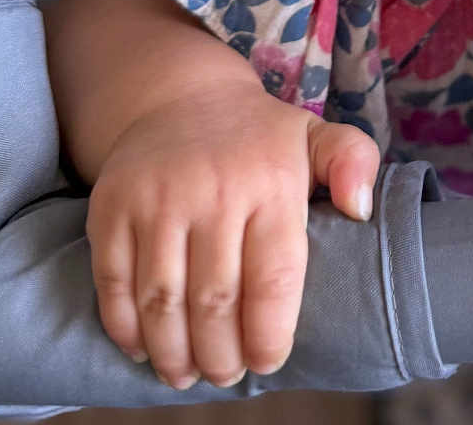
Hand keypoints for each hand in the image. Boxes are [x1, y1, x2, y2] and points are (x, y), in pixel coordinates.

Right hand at [85, 82, 379, 389]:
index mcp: (271, 181)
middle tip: (226, 375)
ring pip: (162, 301)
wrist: (181, 96)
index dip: (269, 335)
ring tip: (187, 374)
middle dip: (221, 356)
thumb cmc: (259, 137)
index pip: (273, 279)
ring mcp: (157, 199)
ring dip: (173, 353)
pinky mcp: (112, 207)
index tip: (267, 360)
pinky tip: (143, 348)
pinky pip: (113, 283)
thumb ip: (352, 163)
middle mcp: (213, 190)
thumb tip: (361, 209)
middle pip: (215, 301)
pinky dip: (125, 328)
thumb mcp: (316, 137)